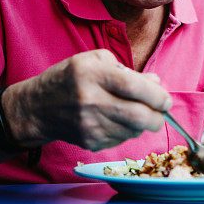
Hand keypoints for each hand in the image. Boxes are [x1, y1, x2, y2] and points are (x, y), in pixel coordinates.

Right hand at [3, 49, 170, 150]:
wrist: (38, 108)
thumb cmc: (70, 78)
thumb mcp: (94, 61)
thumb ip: (127, 70)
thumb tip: (155, 82)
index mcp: (92, 74)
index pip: (134, 87)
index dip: (157, 95)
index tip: (166, 99)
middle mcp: (90, 101)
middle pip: (138, 116)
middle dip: (158, 117)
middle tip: (161, 112)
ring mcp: (90, 125)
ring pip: (133, 131)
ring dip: (143, 124)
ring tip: (135, 112)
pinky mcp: (90, 142)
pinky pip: (121, 140)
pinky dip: (127, 131)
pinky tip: (117, 121)